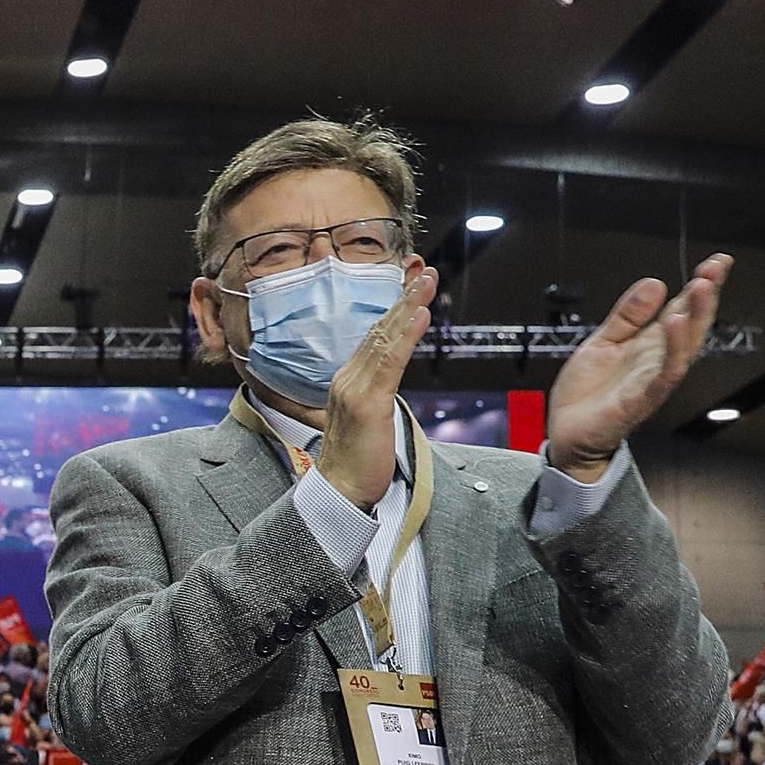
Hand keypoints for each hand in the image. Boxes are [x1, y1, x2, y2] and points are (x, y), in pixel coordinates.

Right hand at [316, 267, 437, 509]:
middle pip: (379, 330)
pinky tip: (418, 314)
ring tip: (425, 281)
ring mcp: (354, 389)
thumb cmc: (357, 463)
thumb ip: (377, 397)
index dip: (395, 310)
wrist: (339, 494)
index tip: (412, 286)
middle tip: (423, 271)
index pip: (375, 338)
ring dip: (407, 306)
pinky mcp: (367, 403)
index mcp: (348, 382)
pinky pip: (390, 363)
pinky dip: (406, 335)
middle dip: (403, 298)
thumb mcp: (369, 422)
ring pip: (384, 339)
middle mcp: (347, 379)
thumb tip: (390, 383)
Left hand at [546, 253, 733, 480]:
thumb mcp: (602, 342)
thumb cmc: (587, 394)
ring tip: (700, 288)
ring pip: (684, 348)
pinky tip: (675, 326)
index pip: (682, 310)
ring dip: (695, 317)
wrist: (567, 434)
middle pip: (691, 325)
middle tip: (715, 268)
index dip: (701, 285)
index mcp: (649, 345)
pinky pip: (663, 375)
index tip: (718, 261)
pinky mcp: (639, 400)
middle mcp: (657, 361)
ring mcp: (651, 381)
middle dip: (706, 297)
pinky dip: (672, 351)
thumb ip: (628, 315)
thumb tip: (655, 283)